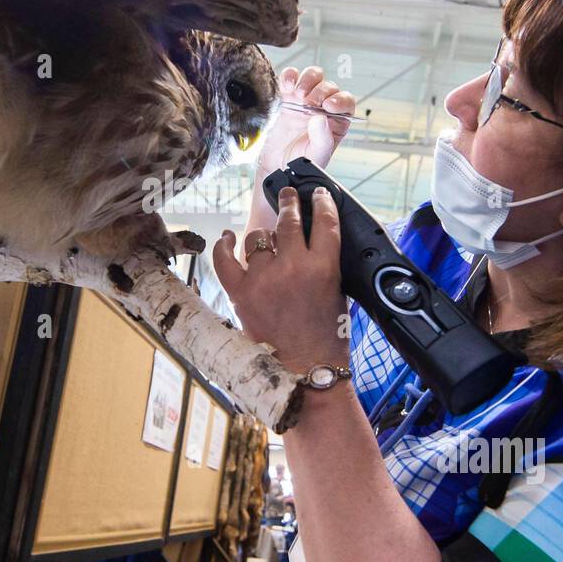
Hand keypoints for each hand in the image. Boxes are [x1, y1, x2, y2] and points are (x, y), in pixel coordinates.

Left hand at [213, 186, 348, 373]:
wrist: (306, 368)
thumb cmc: (326, 335)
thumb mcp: (338, 291)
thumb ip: (326, 263)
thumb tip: (313, 240)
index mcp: (324, 267)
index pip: (324, 221)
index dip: (320, 202)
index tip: (317, 194)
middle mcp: (293, 267)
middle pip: (289, 221)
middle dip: (289, 202)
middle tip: (288, 194)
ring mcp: (264, 278)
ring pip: (258, 237)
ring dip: (263, 234)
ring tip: (266, 234)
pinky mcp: (241, 293)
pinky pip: (225, 260)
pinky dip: (225, 246)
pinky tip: (228, 236)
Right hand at [259, 66, 356, 172]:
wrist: (275, 164)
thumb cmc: (298, 163)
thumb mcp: (316, 156)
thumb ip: (322, 139)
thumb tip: (321, 119)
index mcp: (336, 122)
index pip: (346, 102)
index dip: (340, 100)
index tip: (329, 106)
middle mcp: (322, 108)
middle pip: (329, 87)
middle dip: (320, 92)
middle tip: (309, 103)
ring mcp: (304, 100)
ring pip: (313, 76)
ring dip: (307, 80)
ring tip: (299, 95)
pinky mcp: (287, 96)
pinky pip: (291, 77)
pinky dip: (289, 76)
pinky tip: (286, 86)